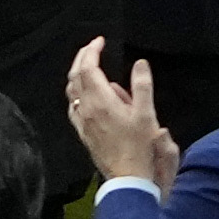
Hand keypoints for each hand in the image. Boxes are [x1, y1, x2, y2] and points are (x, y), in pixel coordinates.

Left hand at [61, 39, 177, 192]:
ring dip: (78, 74)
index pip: (88, 67)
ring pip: (72, 90)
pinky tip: (85, 96)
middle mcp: (86, 108)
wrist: (127, 177)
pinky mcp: (82, 131)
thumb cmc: (139, 147)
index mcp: (100, 100)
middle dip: (82, 58)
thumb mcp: (147, 115)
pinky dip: (77, 92)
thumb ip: (142, 87)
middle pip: (76, 75)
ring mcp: (81, 121)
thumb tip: (140, 64)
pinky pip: (73, 106)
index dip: (91, 51)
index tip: (100, 41)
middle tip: (93, 48)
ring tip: (90, 67)